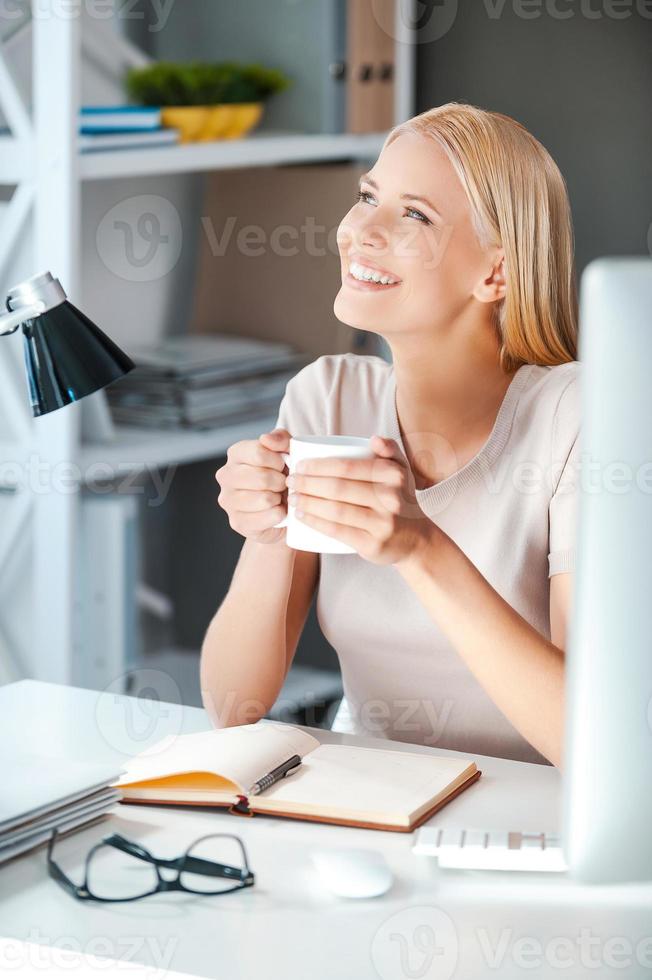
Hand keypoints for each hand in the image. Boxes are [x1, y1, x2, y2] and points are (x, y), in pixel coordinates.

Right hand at [215, 428, 290, 544]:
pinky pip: (267, 517)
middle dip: (281, 482)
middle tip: (283, 484)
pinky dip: (279, 515)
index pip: (258, 452)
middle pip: (261, 477)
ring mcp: (228, 500)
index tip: (283, 466)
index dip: (279, 461)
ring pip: (264, 498)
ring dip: (279, 499)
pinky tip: (277, 511)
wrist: (285, 508)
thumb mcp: (288, 451)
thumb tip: (266, 439)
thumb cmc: (284, 475)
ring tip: (279, 497)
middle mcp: (226, 475)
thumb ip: (281, 439)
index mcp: (236, 453)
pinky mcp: (237, 521)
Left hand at [286, 435, 431, 564]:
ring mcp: (382, 523)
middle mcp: (390, 498)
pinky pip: (338, 531)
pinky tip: (301, 516)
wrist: (415, 539)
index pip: (347, 467)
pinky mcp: (372, 545)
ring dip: (307, 502)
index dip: (318, 466)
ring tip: (292, 498)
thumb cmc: (399, 499)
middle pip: (338, 488)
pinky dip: (315, 522)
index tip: (299, 465)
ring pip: (335, 510)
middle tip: (290, 481)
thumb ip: (390, 449)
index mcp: (392, 475)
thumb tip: (373, 439)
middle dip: (307, 483)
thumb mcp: (401, 471)